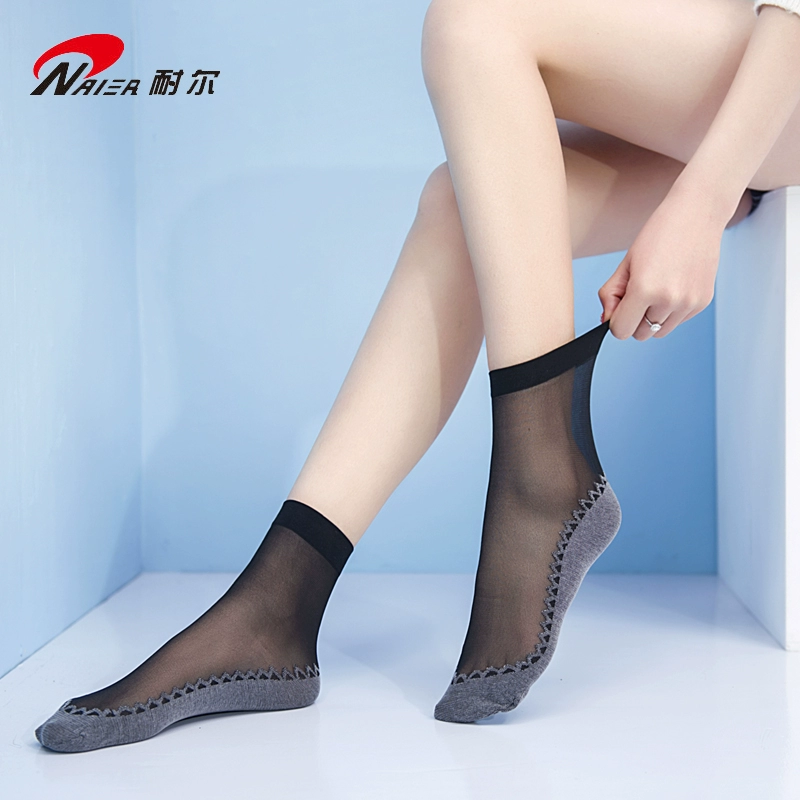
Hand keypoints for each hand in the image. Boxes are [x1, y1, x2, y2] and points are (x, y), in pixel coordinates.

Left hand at [597, 186, 726, 339]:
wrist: (697, 214)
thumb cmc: (658, 234)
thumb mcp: (625, 263)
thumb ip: (610, 294)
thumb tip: (607, 320)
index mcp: (645, 289)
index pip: (621, 331)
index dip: (616, 320)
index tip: (620, 305)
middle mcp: (669, 300)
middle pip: (640, 334)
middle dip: (634, 319)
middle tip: (639, 293)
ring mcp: (689, 303)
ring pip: (659, 332)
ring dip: (652, 318)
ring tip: (657, 288)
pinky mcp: (702, 302)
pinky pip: (677, 322)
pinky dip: (670, 312)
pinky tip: (673, 285)